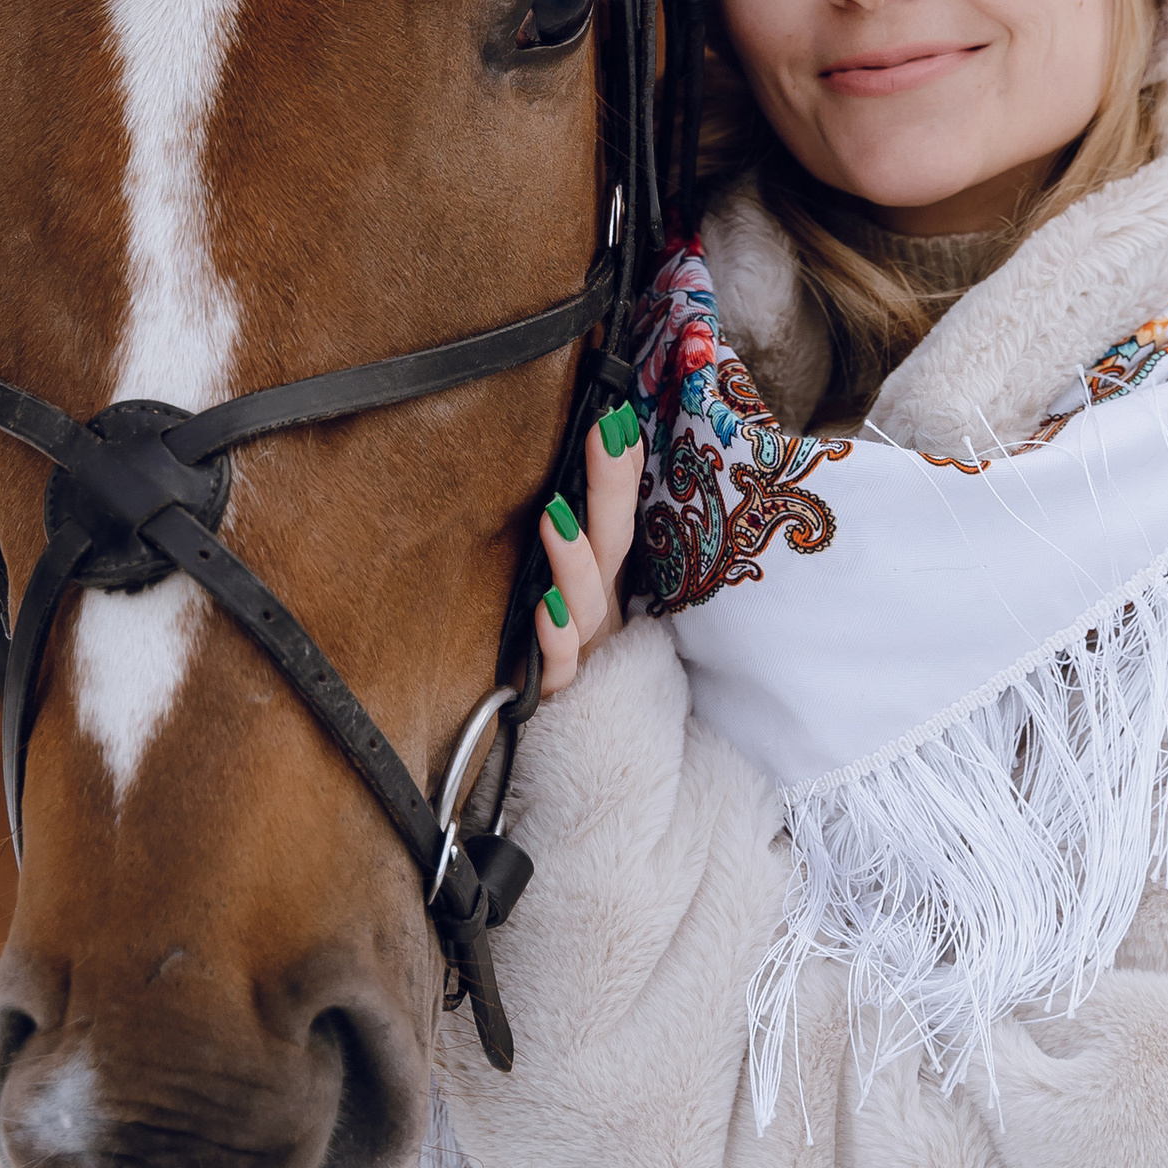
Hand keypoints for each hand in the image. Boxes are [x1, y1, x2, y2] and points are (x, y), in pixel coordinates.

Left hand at [533, 406, 643, 698]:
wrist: (585, 751)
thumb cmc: (569, 659)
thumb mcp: (578, 599)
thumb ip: (580, 547)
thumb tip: (576, 469)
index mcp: (606, 581)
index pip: (619, 516)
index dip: (623, 470)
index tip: (618, 416)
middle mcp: (602, 609)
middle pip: (613, 544)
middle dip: (610, 488)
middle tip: (604, 433)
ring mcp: (587, 650)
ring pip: (586, 602)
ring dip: (573, 558)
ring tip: (555, 516)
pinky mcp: (562, 692)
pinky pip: (561, 665)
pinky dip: (556, 637)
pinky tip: (544, 610)